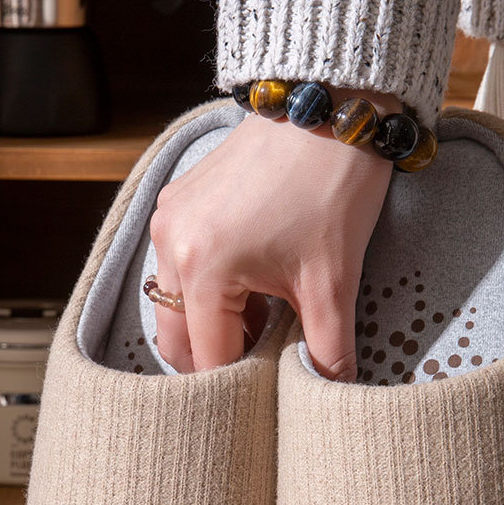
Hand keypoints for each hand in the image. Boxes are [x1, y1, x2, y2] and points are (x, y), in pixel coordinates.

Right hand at [149, 88, 400, 378]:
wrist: (329, 104)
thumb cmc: (332, 187)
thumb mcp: (334, 281)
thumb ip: (329, 350)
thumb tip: (332, 395)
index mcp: (204, 269)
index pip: (208, 360)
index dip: (240, 387)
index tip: (266, 400)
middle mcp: (172, 245)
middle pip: (178, 337)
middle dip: (218, 358)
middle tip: (265, 366)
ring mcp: (170, 219)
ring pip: (178, 302)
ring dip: (216, 322)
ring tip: (269, 319)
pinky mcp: (179, 200)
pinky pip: (181, 264)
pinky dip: (212, 286)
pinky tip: (257, 283)